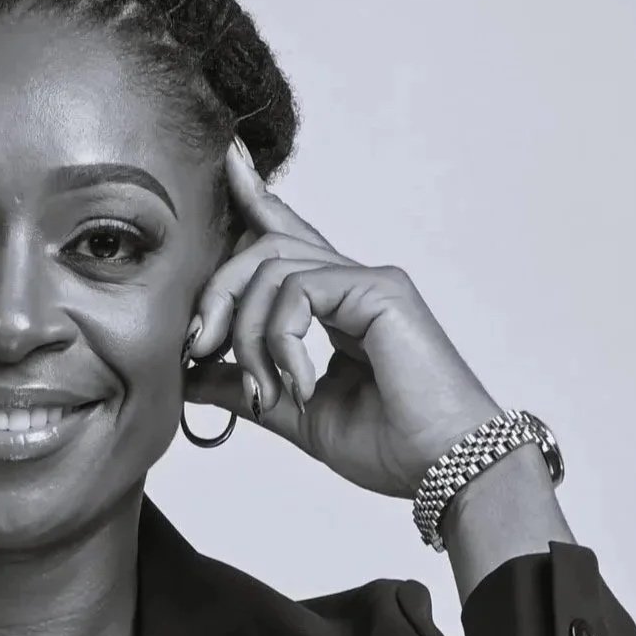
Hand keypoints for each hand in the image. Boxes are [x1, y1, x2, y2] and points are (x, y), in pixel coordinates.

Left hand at [182, 137, 504, 497]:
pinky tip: (300, 385)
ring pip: (271, 267)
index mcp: (340, 306)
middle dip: (216, 293)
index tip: (227, 167)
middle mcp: (355, 283)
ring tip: (265, 390)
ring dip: (246, 332)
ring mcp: (369, 282)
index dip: (255, 202)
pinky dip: (281, 341)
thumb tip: (193, 376)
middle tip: (197, 348)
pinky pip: (298, 291)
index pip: (288, 240)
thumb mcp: (296, 413)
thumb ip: (247, 387)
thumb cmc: (392, 446)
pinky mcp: (379, 291)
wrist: (442, 469)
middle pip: (263, 247)